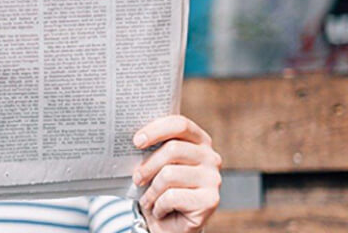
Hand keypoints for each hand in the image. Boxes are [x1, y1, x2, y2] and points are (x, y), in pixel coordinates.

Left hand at [132, 115, 220, 232]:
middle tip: (136, 178)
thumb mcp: (155, 165)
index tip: (136, 141)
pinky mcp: (210, 200)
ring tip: (148, 199)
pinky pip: (172, 197)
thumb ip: (152, 149)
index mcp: (199, 141)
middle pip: (173, 149)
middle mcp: (211, 157)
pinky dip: (158, 206)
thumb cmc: (161, 189)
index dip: (156, 130)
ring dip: (151, 191)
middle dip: (148, 165)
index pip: (180, 124)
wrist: (171, 224)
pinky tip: (160, 210)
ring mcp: (213, 179)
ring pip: (169, 174)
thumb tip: (133, 140)